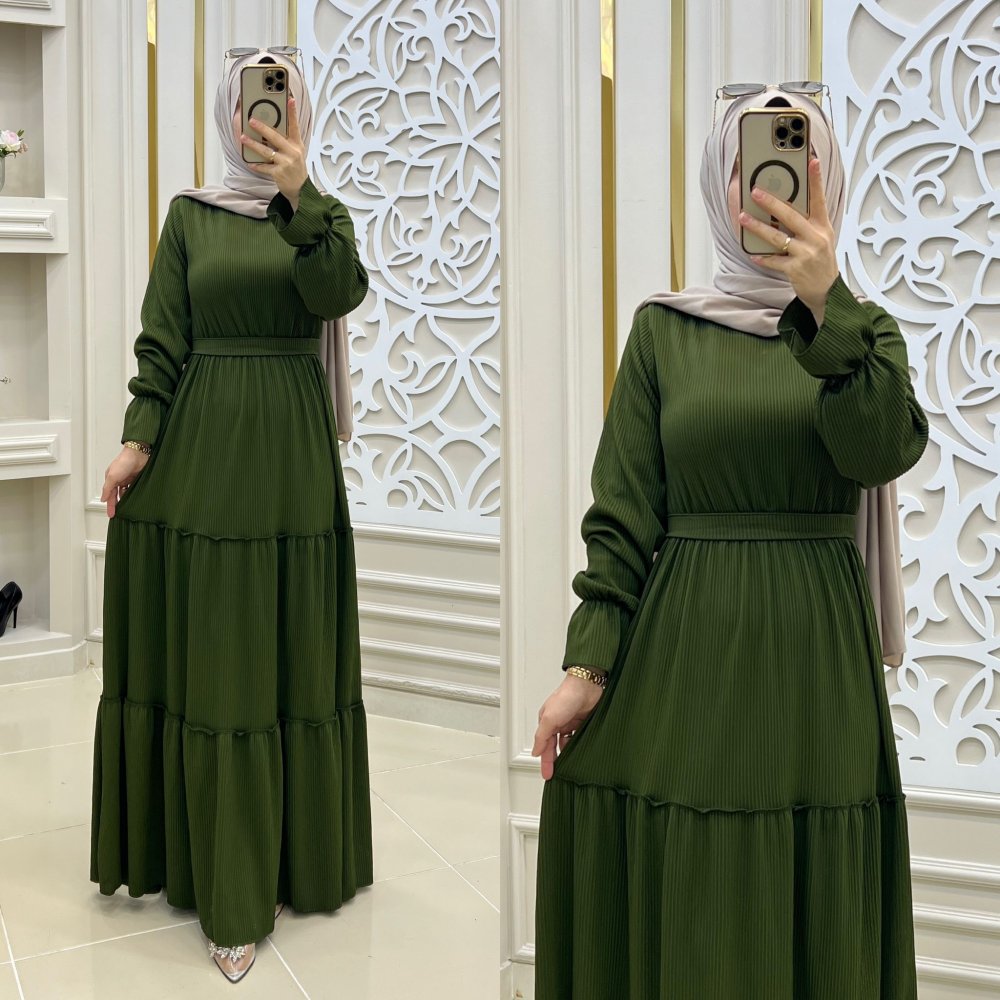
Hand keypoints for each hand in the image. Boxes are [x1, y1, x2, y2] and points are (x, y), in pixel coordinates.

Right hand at [100, 447, 148, 518]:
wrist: (138, 454)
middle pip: (117, 495)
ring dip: (125, 500)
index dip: (110, 505)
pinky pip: (133, 489)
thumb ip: (107, 488)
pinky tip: (135, 499)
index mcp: (111, 478)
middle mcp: (119, 479)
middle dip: (117, 504)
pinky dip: (133, 494)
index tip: (111, 514)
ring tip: (127, 509)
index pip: (109, 495)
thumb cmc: (124, 461)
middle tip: (118, 514)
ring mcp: (128, 479)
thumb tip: (103, 498)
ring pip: (126, 493)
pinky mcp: (136, 478)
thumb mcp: (112, 476)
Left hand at [241, 96, 307, 209]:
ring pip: (267, 151)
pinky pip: (264, 167)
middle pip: (276, 137)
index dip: (292, 112)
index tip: (290, 99)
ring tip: (244, 138)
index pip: (295, 126)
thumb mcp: (296, 151)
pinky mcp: (279, 173)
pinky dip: (256, 165)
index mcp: (297, 144)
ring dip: (254, 144)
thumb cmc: (295, 167)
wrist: (300, 188)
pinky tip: (249, 162)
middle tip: (251, 120)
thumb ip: (286, 140)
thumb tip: (269, 128)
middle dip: (263, 128)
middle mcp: (293, 152)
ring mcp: (286, 163)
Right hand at [531, 673, 604, 780]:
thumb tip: (536, 751)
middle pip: (555, 746)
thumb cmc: (567, 696)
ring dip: (568, 753)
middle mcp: (558, 722)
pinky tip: (581, 751)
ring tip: (570, 765)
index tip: (547, 775)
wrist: (588, 685)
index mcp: (547, 721)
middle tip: (557, 774)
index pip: (544, 746)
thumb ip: (541, 737)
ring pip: (568, 744)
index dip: (545, 761)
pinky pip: (579, 738)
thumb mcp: (549, 718)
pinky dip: (578, 745)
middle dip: (555, 760)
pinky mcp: (583, 722)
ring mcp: (571, 723)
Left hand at [739, 157, 839, 325]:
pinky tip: (752, 253)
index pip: (819, 199)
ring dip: (758, 228)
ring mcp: (806, 254)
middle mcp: (816, 238)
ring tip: (743, 218)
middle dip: (772, 202)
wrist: (827, 290)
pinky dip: (762, 257)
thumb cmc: (820, 261)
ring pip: (778, 237)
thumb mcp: (821, 238)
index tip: (812, 161)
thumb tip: (784, 207)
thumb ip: (807, 223)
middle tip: (755, 192)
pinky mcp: (795, 270)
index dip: (816, 180)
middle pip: (791, 216)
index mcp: (823, 226)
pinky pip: (774, 261)